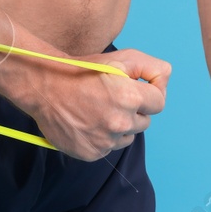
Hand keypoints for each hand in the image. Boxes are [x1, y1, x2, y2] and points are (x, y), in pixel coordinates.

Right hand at [25, 48, 169, 161]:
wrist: (45, 87)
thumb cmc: (84, 70)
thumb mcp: (122, 57)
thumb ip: (153, 68)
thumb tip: (165, 83)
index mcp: (129, 98)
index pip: (159, 103)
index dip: (148, 93)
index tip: (134, 88)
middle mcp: (119, 123)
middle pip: (145, 122)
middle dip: (134, 110)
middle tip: (112, 97)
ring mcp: (105, 141)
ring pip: (128, 136)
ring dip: (120, 125)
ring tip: (99, 109)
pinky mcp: (92, 153)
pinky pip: (109, 147)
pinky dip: (103, 137)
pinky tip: (89, 121)